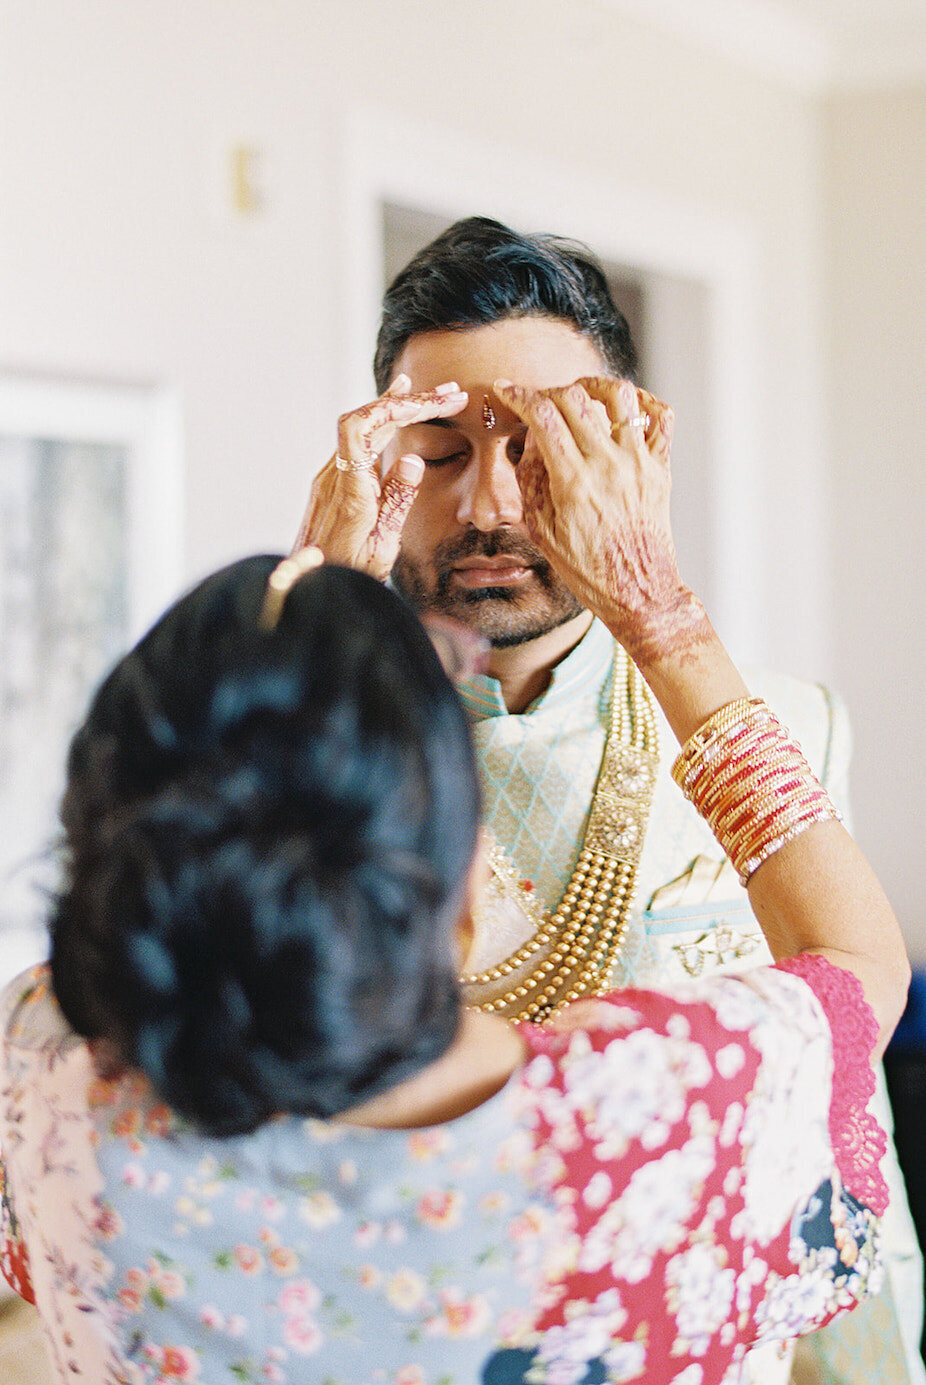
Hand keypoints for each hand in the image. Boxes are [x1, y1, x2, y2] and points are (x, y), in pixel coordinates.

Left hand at [293, 376, 467, 580]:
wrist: (307, 587)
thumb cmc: (347, 574)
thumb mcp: (381, 547)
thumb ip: (398, 502)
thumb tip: (413, 459)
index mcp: (350, 492)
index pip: (359, 429)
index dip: (389, 406)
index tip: (426, 402)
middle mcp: (335, 477)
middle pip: (368, 422)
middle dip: (411, 404)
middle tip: (450, 394)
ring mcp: (330, 477)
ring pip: (363, 429)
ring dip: (399, 410)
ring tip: (435, 396)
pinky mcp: (333, 483)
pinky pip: (358, 442)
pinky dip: (383, 424)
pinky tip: (398, 412)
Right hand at [494, 376, 707, 667]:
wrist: (638, 592)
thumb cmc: (586, 570)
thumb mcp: (542, 530)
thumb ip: (531, 480)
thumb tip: (531, 439)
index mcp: (574, 482)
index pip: (544, 417)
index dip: (519, 396)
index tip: (506, 390)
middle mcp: (609, 465)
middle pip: (576, 398)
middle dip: (549, 391)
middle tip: (539, 401)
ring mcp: (639, 463)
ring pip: (620, 395)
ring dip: (594, 386)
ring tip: (580, 396)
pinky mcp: (661, 468)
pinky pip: (661, 416)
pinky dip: (642, 403)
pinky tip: (623, 411)